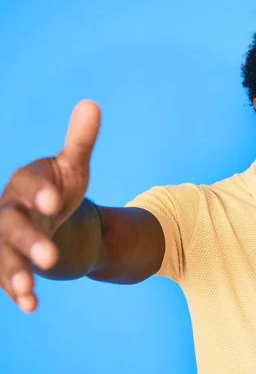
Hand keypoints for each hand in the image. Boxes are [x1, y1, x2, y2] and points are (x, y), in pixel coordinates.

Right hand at [0, 100, 100, 312]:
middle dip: (30, 240)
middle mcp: (11, 210)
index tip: (56, 201)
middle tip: (52, 256)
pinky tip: (31, 305)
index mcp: (27, 183)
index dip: (40, 192)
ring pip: (4, 255)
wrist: (46, 214)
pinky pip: (7, 276)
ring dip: (14, 273)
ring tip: (28, 291)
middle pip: (13, 225)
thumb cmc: (58, 187)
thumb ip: (80, 141)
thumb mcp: (72, 166)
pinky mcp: (9, 260)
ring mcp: (7, 238)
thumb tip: (93, 105)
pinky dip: (18, 291)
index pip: (29, 184)